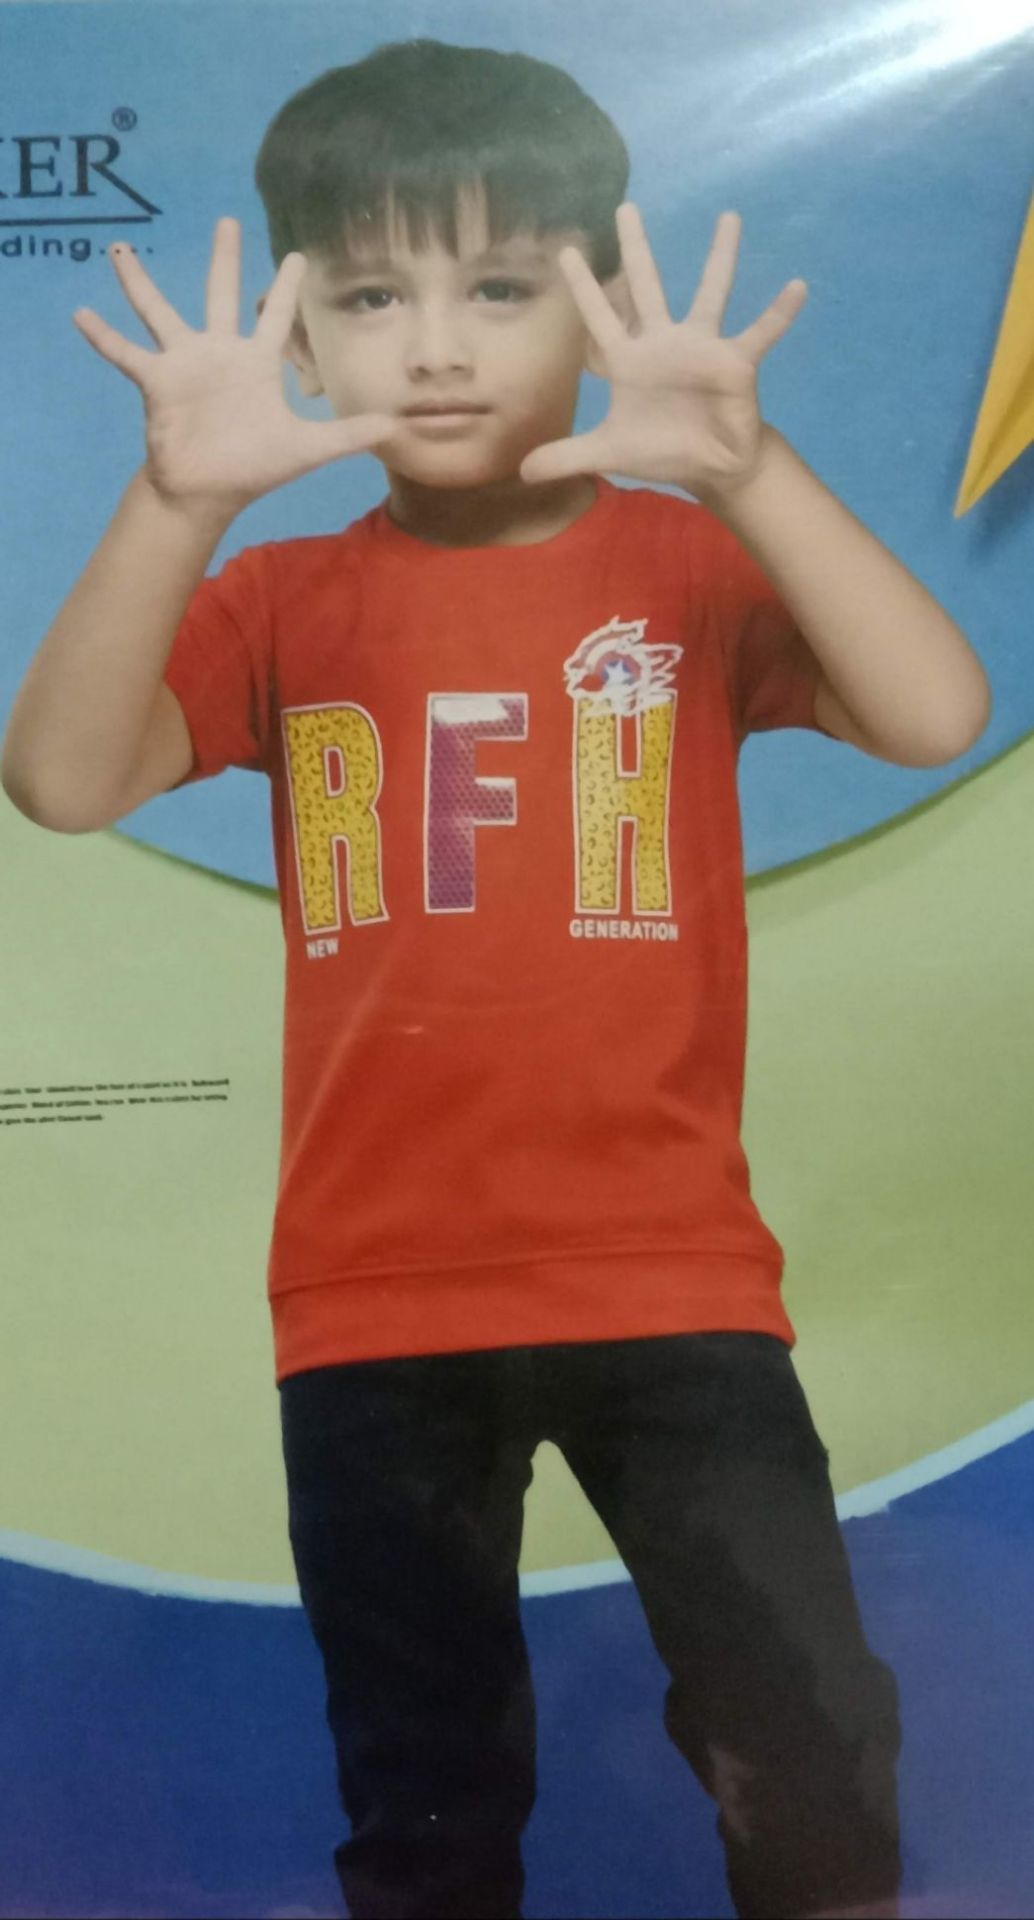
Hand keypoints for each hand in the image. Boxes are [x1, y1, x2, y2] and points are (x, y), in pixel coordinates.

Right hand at [72, 218, 395, 511]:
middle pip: (222, 294)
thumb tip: (395, 427)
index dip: (286, 288)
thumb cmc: (252, 467)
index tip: (296, 254)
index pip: (276, 317)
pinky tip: (80, 313)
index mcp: (254, 363)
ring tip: (119, 249)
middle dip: (226, 259)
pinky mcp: (157, 382)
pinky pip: (125, 354)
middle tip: (229, 220)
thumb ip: (347, 433)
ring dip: (139, 282)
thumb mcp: (307, 448)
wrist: (208, 491)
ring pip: (159, 311)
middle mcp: (219, 353)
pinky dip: (103, 336)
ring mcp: (185, 364)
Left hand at [519, 204, 806, 502]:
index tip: (566, 250)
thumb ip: (567, 456)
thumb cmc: (661, 450)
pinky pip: (760, 333)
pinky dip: (779, 313)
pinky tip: (796, 288)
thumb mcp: (608, 454)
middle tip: (624, 206)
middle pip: (645, 287)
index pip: (599, 318)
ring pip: (709, 293)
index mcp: (629, 361)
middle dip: (635, 249)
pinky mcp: (735, 363)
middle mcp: (664, 343)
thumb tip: (521, 471)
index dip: (583, 287)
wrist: (709, 466)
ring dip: (720, 258)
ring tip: (729, 218)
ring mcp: (702, 348)